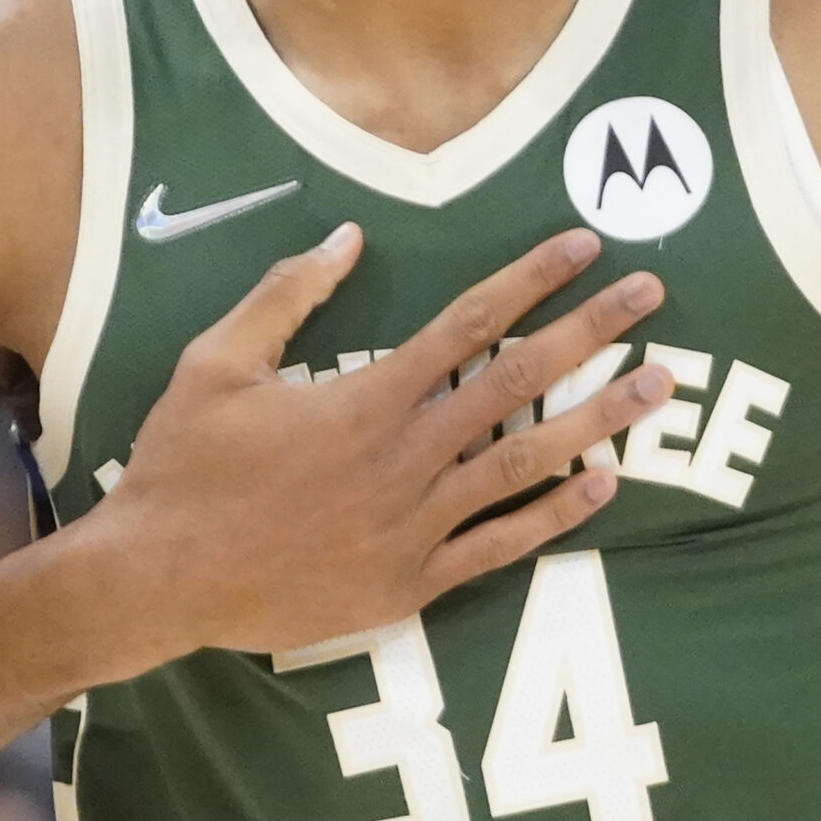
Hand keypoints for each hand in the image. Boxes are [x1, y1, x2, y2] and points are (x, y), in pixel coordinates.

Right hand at [95, 225, 669, 655]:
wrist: (160, 579)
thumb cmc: (184, 466)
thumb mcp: (218, 361)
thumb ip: (287, 295)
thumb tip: (348, 237)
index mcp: (366, 397)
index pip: (470, 323)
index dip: (533, 278)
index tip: (584, 244)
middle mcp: (407, 457)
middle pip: (520, 382)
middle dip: (593, 332)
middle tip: (652, 294)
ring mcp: (416, 525)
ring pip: (528, 463)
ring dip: (599, 420)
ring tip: (659, 386)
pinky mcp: (411, 584)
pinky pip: (500, 547)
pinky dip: (556, 517)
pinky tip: (604, 487)